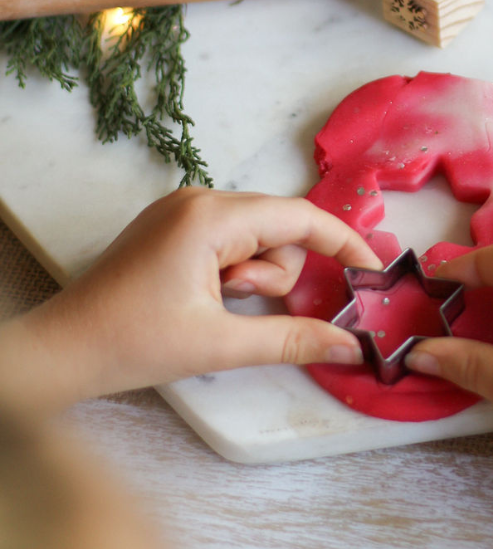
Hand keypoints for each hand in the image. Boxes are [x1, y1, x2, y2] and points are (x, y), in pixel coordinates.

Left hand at [0, 188, 381, 413]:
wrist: (63, 349)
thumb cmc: (132, 343)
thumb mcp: (220, 345)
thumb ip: (292, 340)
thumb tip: (349, 344)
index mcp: (211, 217)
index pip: (299, 217)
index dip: (343, 241)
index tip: (374, 269)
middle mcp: (199, 198)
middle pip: (278, 227)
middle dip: (274, 273)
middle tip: (238, 305)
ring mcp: (183, 207)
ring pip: (256, 235)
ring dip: (251, 275)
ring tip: (213, 305)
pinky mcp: (174, 223)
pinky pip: (230, 238)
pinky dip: (233, 269)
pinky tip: (203, 295)